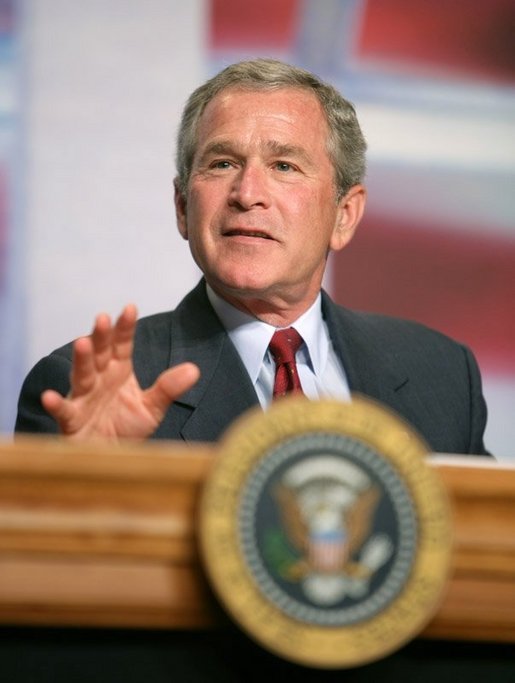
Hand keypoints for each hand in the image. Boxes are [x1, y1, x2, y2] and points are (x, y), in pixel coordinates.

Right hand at [41, 304, 199, 439]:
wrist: (111, 459)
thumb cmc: (128, 429)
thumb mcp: (152, 408)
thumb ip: (169, 388)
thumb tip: (194, 369)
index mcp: (119, 371)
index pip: (122, 345)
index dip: (125, 328)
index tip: (130, 308)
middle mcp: (100, 379)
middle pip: (100, 354)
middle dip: (101, 337)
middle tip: (103, 318)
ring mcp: (83, 398)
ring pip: (82, 375)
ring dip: (81, 360)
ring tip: (82, 343)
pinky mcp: (72, 420)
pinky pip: (64, 411)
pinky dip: (56, 404)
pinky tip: (50, 397)